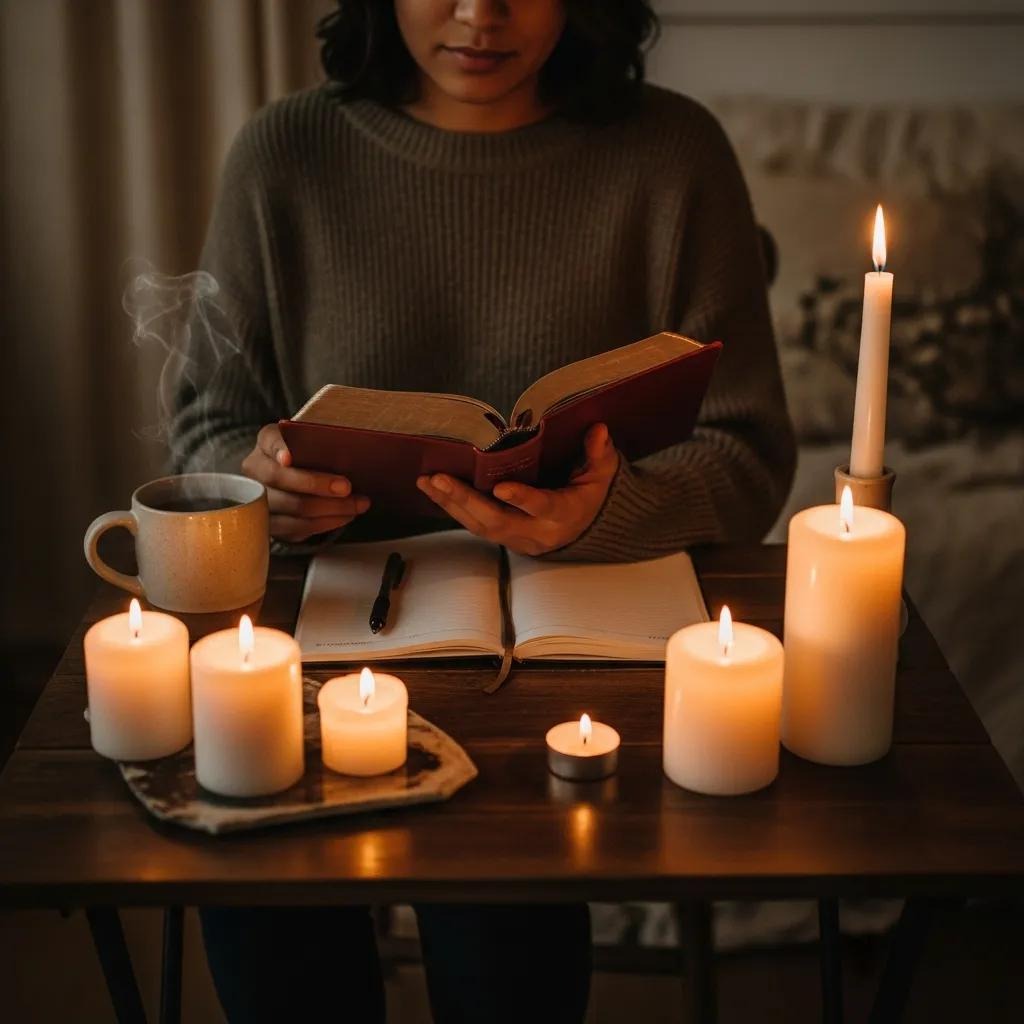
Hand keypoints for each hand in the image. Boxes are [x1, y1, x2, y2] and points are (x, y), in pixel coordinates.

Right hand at [241, 424, 370, 542]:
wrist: (293, 480)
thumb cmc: (309, 458)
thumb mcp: (313, 444)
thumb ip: (323, 446)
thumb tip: (353, 455)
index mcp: (267, 442)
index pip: (269, 441)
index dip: (278, 449)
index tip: (288, 458)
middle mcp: (255, 469)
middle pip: (280, 479)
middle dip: (316, 484)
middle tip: (346, 487)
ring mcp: (257, 499)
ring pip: (292, 507)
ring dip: (330, 508)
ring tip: (356, 505)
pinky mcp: (269, 523)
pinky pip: (297, 527)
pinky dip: (326, 523)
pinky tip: (344, 516)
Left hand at [416, 423, 619, 555]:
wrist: (586, 528)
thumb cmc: (592, 494)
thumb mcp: (602, 473)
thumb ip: (600, 454)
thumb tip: (598, 431)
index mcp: (564, 514)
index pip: (542, 507)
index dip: (522, 499)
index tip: (501, 487)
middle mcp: (537, 532)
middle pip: (497, 521)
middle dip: (465, 499)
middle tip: (438, 479)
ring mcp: (518, 538)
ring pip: (480, 525)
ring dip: (451, 504)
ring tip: (426, 482)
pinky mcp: (503, 538)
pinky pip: (474, 525)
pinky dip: (453, 508)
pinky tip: (434, 491)